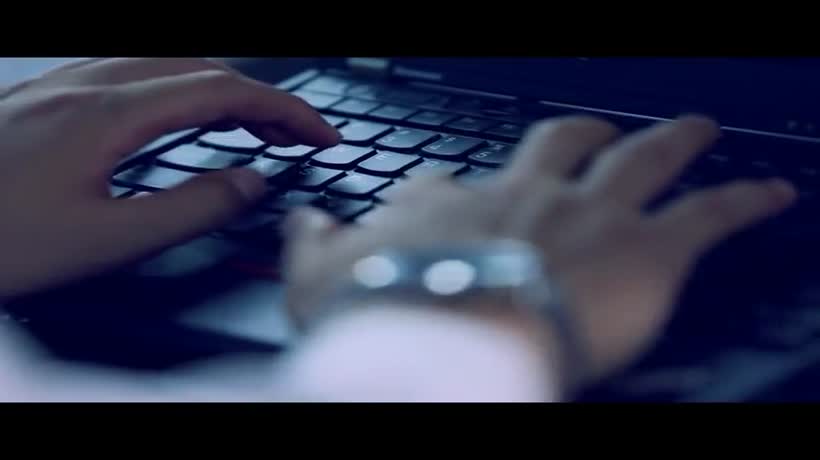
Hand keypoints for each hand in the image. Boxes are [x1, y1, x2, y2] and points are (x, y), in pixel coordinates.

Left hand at [0, 58, 339, 299]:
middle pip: (199, 67)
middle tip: (297, 135)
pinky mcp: (43, 101)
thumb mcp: (105, 243)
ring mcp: (59, 87)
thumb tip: (248, 184)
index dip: (285, 111)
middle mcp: (85, 86)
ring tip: (253, 126)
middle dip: (261, 97)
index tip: (322, 135)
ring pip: (165, 64)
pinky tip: (180, 119)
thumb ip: (190, 208)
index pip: (223, 92)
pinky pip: (131, 75)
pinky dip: (180, 91)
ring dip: (221, 89)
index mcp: (107, 114)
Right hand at [282, 116, 795, 384]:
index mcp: (454, 201)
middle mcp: (526, 191)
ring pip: (641, 157)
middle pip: (559, 141)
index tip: (458, 197)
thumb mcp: (319, 277)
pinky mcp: (645, 248)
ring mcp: (587, 212)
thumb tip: (301, 222)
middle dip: (581, 134)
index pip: (457, 179)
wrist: (444, 339)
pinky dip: (743, 200)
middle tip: (596, 131)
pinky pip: (708, 213)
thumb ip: (312, 246)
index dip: (460, 188)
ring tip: (696, 130)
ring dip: (672, 140)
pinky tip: (770, 194)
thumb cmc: (385, 313)